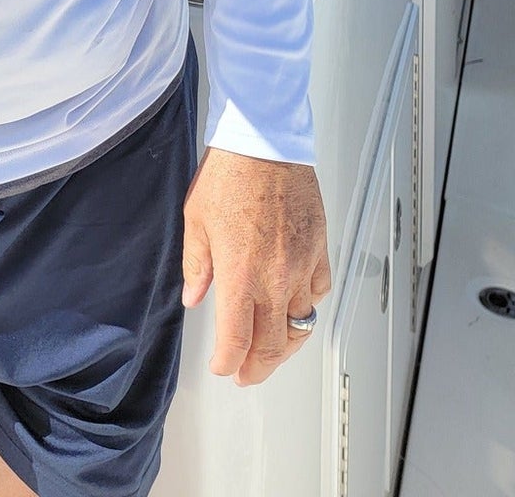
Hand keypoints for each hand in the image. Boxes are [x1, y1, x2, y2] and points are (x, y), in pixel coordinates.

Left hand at [181, 148, 331, 385]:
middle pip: (272, 344)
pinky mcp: (319, 248)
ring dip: (286, 344)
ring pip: (301, 323)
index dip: (228, 362)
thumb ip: (197, 265)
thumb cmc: (229, 173)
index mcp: (239, 274)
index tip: (223, 367)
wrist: (264, 141)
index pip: (237, 339)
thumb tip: (194, 297)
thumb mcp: (196, 220)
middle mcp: (275, 277)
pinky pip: (320, 290)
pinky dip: (309, 304)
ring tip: (272, 350)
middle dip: (258, 367)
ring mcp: (302, 265)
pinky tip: (297, 304)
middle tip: (247, 373)